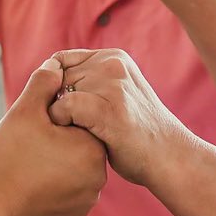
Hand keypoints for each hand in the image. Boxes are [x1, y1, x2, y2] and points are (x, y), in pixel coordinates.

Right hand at [0, 60, 106, 215]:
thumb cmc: (6, 158)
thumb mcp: (24, 111)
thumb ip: (44, 82)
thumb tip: (56, 63)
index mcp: (92, 146)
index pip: (81, 118)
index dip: (56, 116)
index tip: (36, 125)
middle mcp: (100, 174)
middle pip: (81, 142)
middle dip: (59, 138)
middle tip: (32, 143)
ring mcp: (90, 197)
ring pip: (76, 165)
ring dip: (59, 158)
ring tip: (32, 161)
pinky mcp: (79, 212)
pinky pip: (72, 187)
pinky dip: (58, 181)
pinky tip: (36, 179)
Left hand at [43, 48, 185, 189]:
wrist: (169, 157)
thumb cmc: (135, 133)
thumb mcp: (116, 94)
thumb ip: (89, 82)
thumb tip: (45, 77)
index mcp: (114, 57)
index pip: (60, 61)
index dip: (53, 88)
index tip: (64, 112)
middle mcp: (112, 64)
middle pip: (57, 78)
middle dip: (55, 103)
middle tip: (71, 127)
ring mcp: (112, 84)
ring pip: (58, 92)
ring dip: (59, 116)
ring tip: (77, 133)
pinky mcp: (108, 108)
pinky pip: (65, 107)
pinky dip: (62, 123)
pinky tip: (76, 137)